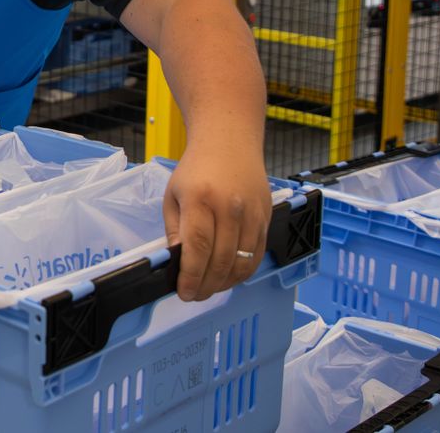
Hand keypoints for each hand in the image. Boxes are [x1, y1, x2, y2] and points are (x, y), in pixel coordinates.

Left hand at [163, 145, 271, 301]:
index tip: (184, 292)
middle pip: (221, 260)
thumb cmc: (196, 170)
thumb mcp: (173, 196)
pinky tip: (228, 276)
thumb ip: (175, 231)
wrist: (230, 144)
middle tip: (194, 295)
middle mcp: (230, 207)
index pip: (198, 247)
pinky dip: (242, 272)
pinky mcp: (266, 218)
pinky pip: (257, 255)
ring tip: (209, 288)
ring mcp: (252, 214)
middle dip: (206, 286)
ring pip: (242, 263)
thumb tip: (178, 263)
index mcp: (201, 199)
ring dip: (225, 283)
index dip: (191, 276)